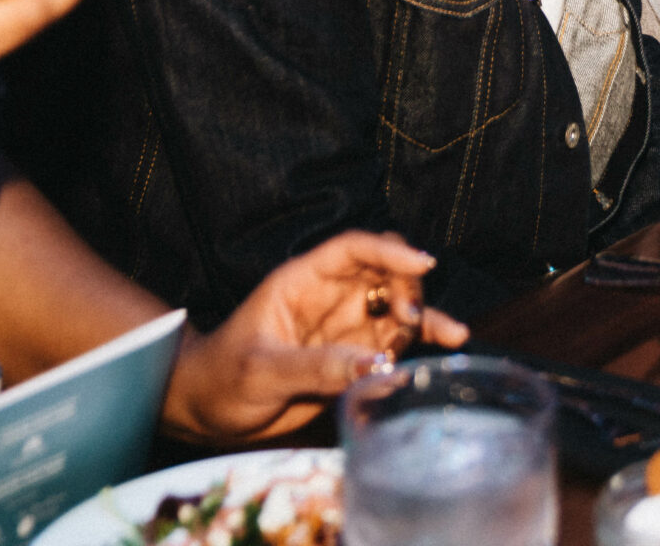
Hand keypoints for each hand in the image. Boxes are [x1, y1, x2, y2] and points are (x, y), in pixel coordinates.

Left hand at [164, 232, 468, 445]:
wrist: (208, 410)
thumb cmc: (222, 379)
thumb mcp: (261, 371)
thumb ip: (317, 367)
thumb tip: (375, 364)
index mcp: (303, 282)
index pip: (353, 249)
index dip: (389, 250)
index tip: (423, 263)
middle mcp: (331, 296)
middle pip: (385, 270)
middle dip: (409, 285)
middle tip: (411, 318)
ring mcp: (346, 324)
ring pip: (398, 304)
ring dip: (422, 315)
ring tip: (443, 336)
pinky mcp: (355, 354)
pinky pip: (396, 340)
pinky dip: (422, 340)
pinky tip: (450, 341)